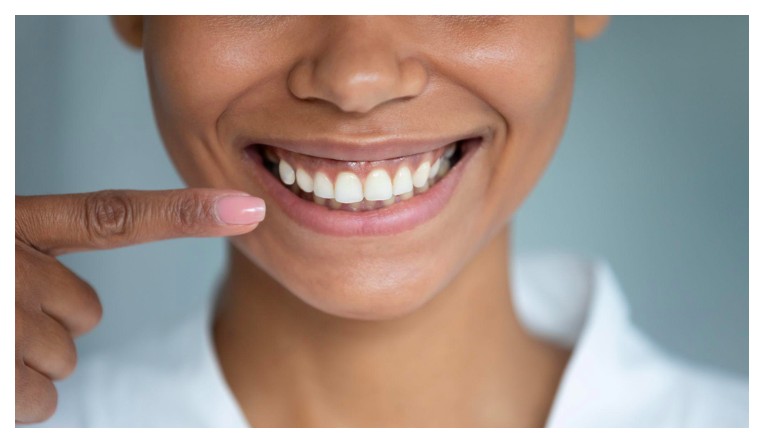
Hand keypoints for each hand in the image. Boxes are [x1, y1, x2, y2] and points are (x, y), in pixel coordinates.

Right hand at [15, 188, 264, 423]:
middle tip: (1, 314)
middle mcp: (15, 268)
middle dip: (53, 320)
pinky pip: (44, 400)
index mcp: (17, 226)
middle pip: (88, 312)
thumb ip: (35, 257)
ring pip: (66, 358)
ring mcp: (6, 323)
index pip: (115, 217)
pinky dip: (17, 397)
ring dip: (29, 360)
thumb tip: (79, 306)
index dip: (185, 213)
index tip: (248, 209)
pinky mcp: (0, 379)